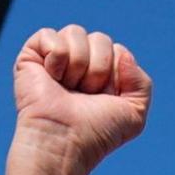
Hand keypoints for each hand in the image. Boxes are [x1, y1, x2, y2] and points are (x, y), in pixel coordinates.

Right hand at [0, 24, 152, 174]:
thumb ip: (142, 83)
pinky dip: (56, 57)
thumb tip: (122, 52)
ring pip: (76, 32)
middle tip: (85, 95)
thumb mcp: (134, 115)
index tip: (104, 98)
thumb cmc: (95, 134)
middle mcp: (79, 65)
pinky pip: (50, 34)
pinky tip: (51, 78)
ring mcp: (55, 58)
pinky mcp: (32, 55)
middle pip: (100, 39)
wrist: (64, 142)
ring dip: (78, 65)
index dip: (115, 73)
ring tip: (67, 88)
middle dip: (98, 69)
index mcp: (101, 76)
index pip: (118, 50)